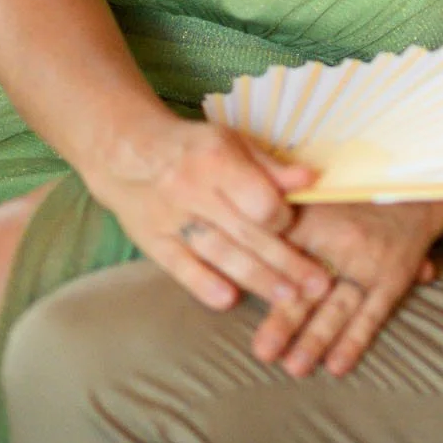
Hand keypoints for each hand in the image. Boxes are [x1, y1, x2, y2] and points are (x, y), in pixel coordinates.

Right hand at [89, 115, 332, 311]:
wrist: (125, 152)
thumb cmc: (192, 148)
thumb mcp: (232, 142)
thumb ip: (271, 166)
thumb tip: (311, 180)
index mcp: (217, 160)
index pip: (259, 200)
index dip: (282, 217)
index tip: (291, 225)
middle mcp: (194, 191)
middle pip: (247, 233)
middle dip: (286, 262)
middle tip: (317, 285)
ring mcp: (172, 219)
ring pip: (220, 254)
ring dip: (257, 279)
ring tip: (289, 299)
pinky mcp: (153, 241)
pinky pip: (180, 266)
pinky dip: (204, 284)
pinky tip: (227, 300)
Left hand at [251, 202, 442, 377]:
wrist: (414, 189)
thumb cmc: (352, 196)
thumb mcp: (315, 194)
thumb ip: (281, 214)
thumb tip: (242, 233)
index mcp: (317, 219)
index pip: (285, 252)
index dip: (264, 277)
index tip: (241, 299)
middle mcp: (342, 242)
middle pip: (309, 286)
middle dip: (285, 321)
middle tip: (263, 351)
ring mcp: (369, 264)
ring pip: (338, 307)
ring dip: (317, 339)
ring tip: (295, 367)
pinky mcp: (392, 280)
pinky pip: (372, 314)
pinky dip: (354, 341)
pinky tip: (337, 366)